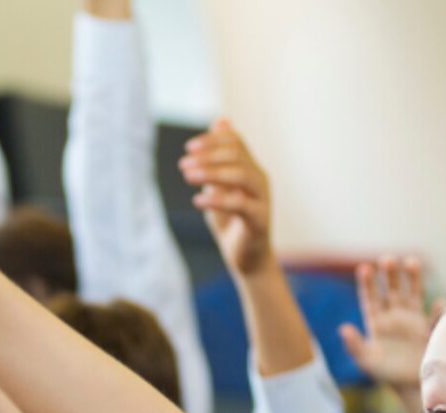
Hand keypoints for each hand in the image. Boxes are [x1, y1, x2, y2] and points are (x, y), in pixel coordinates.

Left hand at [181, 119, 273, 276]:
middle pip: (237, 155)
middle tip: (183, 164)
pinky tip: (198, 200)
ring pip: (240, 174)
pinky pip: (240, 203)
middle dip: (208, 156)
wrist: (248, 259)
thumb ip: (219, 159)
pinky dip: (217, 199)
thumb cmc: (232, 221)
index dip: (212, 140)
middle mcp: (260, 180)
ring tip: (188, 177)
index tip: (189, 148)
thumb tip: (220, 122)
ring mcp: (262, 199)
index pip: (235, 142)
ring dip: (211, 173)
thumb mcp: (221, 186)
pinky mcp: (260, 220)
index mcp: (251, 168)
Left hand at [338, 256, 436, 391]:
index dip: (367, 283)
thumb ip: (355, 345)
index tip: (365, 268)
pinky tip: (438, 303)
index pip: (371, 299)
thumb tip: (343, 328)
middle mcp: (395, 319)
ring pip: (412, 294)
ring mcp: (413, 322)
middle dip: (389, 275)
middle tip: (387, 259)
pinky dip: (437, 309)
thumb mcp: (368, 361)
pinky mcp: (429, 329)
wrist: (411, 389)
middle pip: (391, 290)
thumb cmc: (387, 376)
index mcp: (377, 324)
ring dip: (412, 278)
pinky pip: (434, 315)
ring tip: (411, 261)